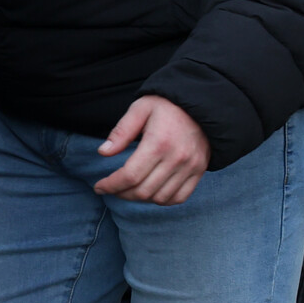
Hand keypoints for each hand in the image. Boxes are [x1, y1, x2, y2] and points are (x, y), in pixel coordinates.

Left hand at [95, 95, 210, 204]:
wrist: (204, 102)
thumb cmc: (168, 105)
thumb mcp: (141, 108)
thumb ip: (121, 131)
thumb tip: (103, 152)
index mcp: (159, 142)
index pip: (129, 176)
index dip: (110, 185)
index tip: (99, 186)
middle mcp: (177, 157)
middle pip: (142, 191)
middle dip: (121, 193)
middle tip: (113, 188)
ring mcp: (191, 166)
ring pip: (159, 198)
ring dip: (140, 198)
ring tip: (130, 189)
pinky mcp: (200, 170)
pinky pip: (179, 197)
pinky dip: (163, 200)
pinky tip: (152, 191)